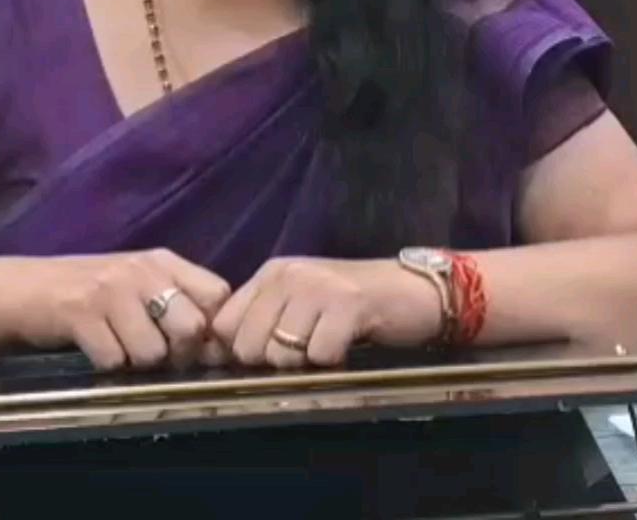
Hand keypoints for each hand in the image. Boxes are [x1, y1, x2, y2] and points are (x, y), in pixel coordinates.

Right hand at [0, 250, 229, 370]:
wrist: (22, 290)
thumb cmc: (89, 294)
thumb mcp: (138, 285)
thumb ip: (178, 304)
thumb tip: (218, 348)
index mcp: (162, 261)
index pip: (217, 293)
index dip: (213, 328)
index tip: (196, 346)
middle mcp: (141, 270)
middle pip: (191, 327)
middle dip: (177, 354)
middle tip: (155, 356)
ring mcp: (110, 290)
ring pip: (153, 352)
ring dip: (137, 363)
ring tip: (118, 348)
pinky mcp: (80, 314)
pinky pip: (114, 360)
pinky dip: (107, 365)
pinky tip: (94, 348)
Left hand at [209, 257, 444, 369]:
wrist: (414, 291)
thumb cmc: (354, 307)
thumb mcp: (301, 303)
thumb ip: (264, 321)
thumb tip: (222, 358)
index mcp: (271, 274)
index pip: (223, 324)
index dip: (238, 352)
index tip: (264, 362)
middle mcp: (288, 275)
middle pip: (248, 345)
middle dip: (274, 362)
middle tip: (307, 353)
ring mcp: (317, 287)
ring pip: (281, 353)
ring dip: (306, 363)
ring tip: (329, 344)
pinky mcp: (347, 304)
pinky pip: (320, 355)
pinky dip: (334, 361)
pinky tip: (349, 344)